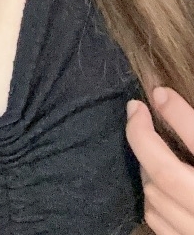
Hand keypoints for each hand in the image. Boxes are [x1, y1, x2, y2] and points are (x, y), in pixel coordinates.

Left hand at [127, 88, 193, 233]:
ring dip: (146, 168)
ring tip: (150, 146)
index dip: (176, 113)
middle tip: (137, 111)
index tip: (158, 92)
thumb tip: (163, 96)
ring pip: (156, 199)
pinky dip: (155, 200)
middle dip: (142, 138)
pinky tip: (160, 185)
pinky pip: (159, 223)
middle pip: (164, 173)